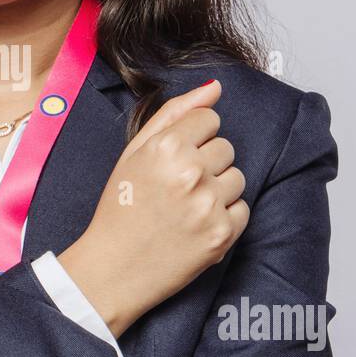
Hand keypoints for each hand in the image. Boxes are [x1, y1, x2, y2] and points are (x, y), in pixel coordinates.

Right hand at [59, 78, 248, 333]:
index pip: (209, 119)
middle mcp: (190, 172)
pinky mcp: (222, 234)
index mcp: (165, 146)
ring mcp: (209, 204)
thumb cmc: (120, 208)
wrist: (113, 268)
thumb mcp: (134, 152)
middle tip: (177, 187)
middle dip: (206, 163)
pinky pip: (242, 210)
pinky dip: (223, 217)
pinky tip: (196, 225)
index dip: (192, 138)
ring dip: (217, 190)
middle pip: (226, 147)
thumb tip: (214, 87)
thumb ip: (174, 113)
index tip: (175, 158)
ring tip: (186, 207)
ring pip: (237, 178)